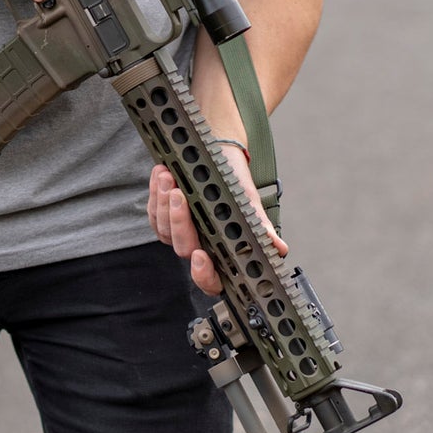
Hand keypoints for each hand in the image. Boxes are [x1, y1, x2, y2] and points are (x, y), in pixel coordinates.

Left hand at [147, 143, 286, 296]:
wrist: (220, 153)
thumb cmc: (235, 181)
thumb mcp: (249, 202)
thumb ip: (260, 226)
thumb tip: (278, 247)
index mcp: (221, 250)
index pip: (211, 279)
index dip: (203, 274)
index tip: (201, 256)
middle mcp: (199, 245)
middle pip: (183, 247)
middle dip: (179, 221)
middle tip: (179, 195)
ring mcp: (179, 232)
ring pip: (164, 229)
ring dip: (163, 202)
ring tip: (169, 177)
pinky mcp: (163, 216)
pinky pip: (154, 212)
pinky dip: (155, 192)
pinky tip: (161, 175)